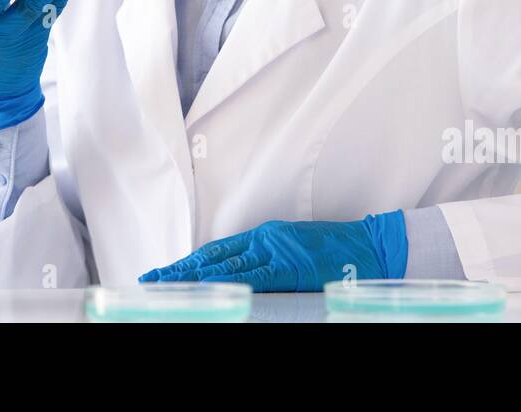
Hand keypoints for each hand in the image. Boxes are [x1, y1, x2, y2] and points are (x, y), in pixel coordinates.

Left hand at [138, 211, 408, 291]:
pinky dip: (229, 279)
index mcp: (265, 237)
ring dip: (194, 275)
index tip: (164, 271)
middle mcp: (264, 239)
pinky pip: (254, 275)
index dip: (189, 262)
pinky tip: (207, 284)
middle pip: (213, 256)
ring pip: (226, 265)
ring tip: (166, 283)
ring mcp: (276, 250)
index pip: (218, 251)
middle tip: (150, 278)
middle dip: (181, 269)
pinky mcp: (290, 265)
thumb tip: (241, 279)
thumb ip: (268, 261)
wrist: (370, 246)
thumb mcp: (295, 250)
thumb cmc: (337, 251)